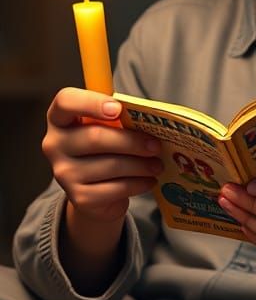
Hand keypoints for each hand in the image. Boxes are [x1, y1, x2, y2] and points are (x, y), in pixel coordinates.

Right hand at [43, 87, 162, 224]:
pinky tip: (149, 180)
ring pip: (111, 165)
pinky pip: (116, 188)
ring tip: (157, 164)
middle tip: (156, 146)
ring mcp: (64, 173)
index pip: (66, 102)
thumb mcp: (107, 127)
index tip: (118, 108)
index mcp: (60, 118)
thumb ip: (118, 117)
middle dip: (132, 141)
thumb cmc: (104, 149)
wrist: (95, 192)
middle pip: (95, 137)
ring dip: (141, 165)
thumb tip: (151, 117)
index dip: (91, 103)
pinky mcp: (79, 197)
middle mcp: (55, 145)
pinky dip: (138, 183)